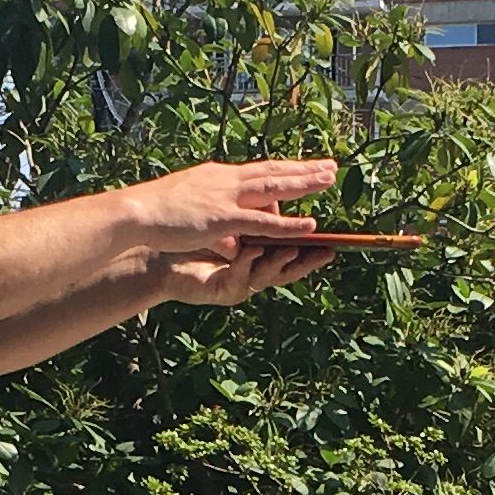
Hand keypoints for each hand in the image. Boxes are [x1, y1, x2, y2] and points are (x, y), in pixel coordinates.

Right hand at [123, 155, 338, 256]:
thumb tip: (226, 233)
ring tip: (329, 180)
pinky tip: (310, 224)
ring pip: (274, 189)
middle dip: (304, 169)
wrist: (136, 211)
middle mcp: (227, 180)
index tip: (306, 164)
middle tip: (332, 165)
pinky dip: (288, 224)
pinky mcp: (223, 219)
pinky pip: (263, 223)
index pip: (259, 170)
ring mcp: (226, 198)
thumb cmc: (156, 211)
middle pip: (273, 172)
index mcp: (219, 176)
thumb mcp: (191, 208)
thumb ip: (213, 215)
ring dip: (304, 184)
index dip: (285, 167)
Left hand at [150, 238, 342, 306]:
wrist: (161, 263)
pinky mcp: (219, 290)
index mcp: (258, 259)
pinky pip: (237, 276)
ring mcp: (238, 284)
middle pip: (286, 269)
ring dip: (280, 261)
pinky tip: (253, 252)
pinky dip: (247, 265)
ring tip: (295, 250)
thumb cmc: (192, 244)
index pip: (291, 253)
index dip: (311, 249)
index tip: (333, 241)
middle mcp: (253, 274)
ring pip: (265, 275)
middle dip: (307, 260)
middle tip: (329, 252)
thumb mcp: (226, 228)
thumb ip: (249, 222)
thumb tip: (272, 204)